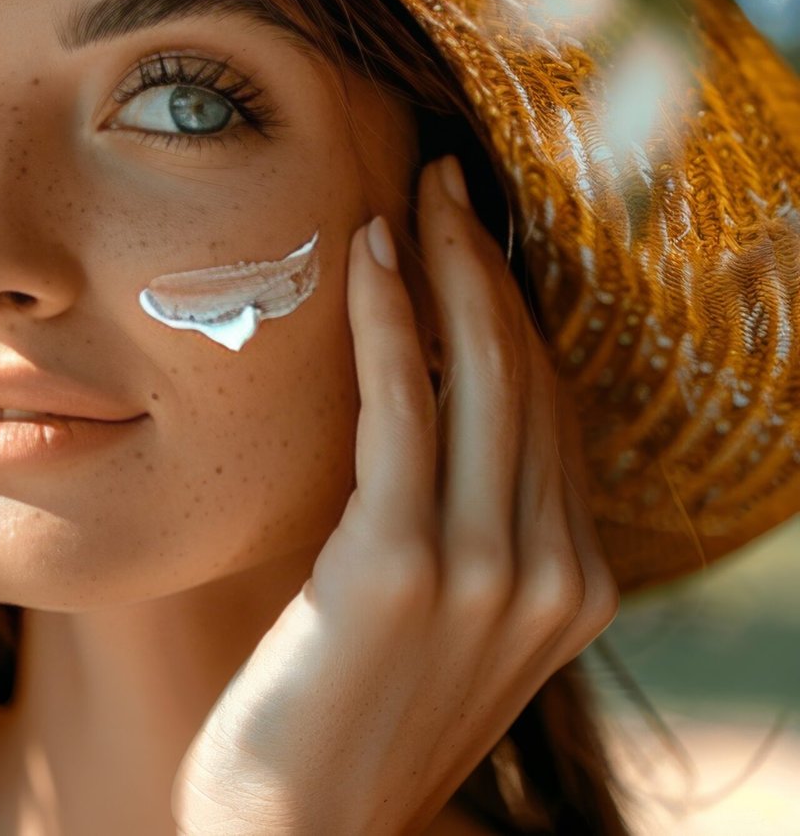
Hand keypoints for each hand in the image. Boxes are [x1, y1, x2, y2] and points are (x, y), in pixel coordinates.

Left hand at [170, 156, 620, 835]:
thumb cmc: (338, 724)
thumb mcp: (427, 629)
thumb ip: (456, 541)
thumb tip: (425, 432)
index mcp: (571, 588)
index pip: (549, 415)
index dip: (512, 314)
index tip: (468, 239)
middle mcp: (550, 576)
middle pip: (526, 380)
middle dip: (486, 268)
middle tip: (443, 183)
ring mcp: (486, 574)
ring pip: (480, 380)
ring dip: (445, 270)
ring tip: (412, 194)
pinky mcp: (399, 569)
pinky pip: (402, 410)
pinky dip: (391, 322)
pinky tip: (369, 255)